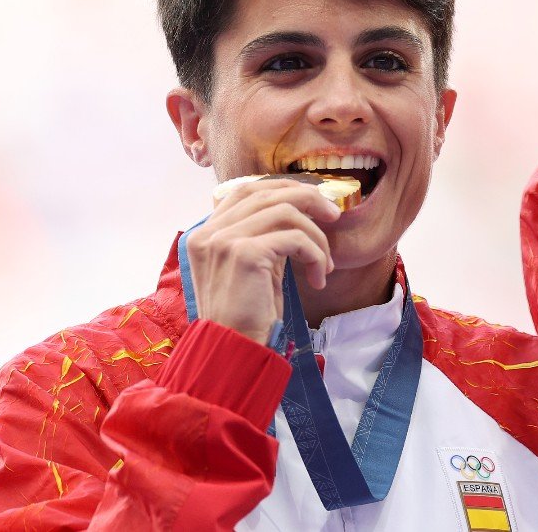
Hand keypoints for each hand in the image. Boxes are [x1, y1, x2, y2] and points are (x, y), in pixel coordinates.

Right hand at [185, 176, 342, 344]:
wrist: (234, 350)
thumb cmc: (248, 314)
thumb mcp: (253, 266)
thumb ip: (264, 236)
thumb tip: (300, 209)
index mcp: (205, 234)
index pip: (245, 190)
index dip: (281, 187)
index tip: (311, 199)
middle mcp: (209, 233)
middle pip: (266, 193)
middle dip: (307, 199)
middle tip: (333, 215)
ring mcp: (224, 241)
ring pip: (286, 211)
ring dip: (316, 236)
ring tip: (325, 264)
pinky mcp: (245, 254)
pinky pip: (295, 238)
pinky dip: (315, 254)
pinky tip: (318, 278)